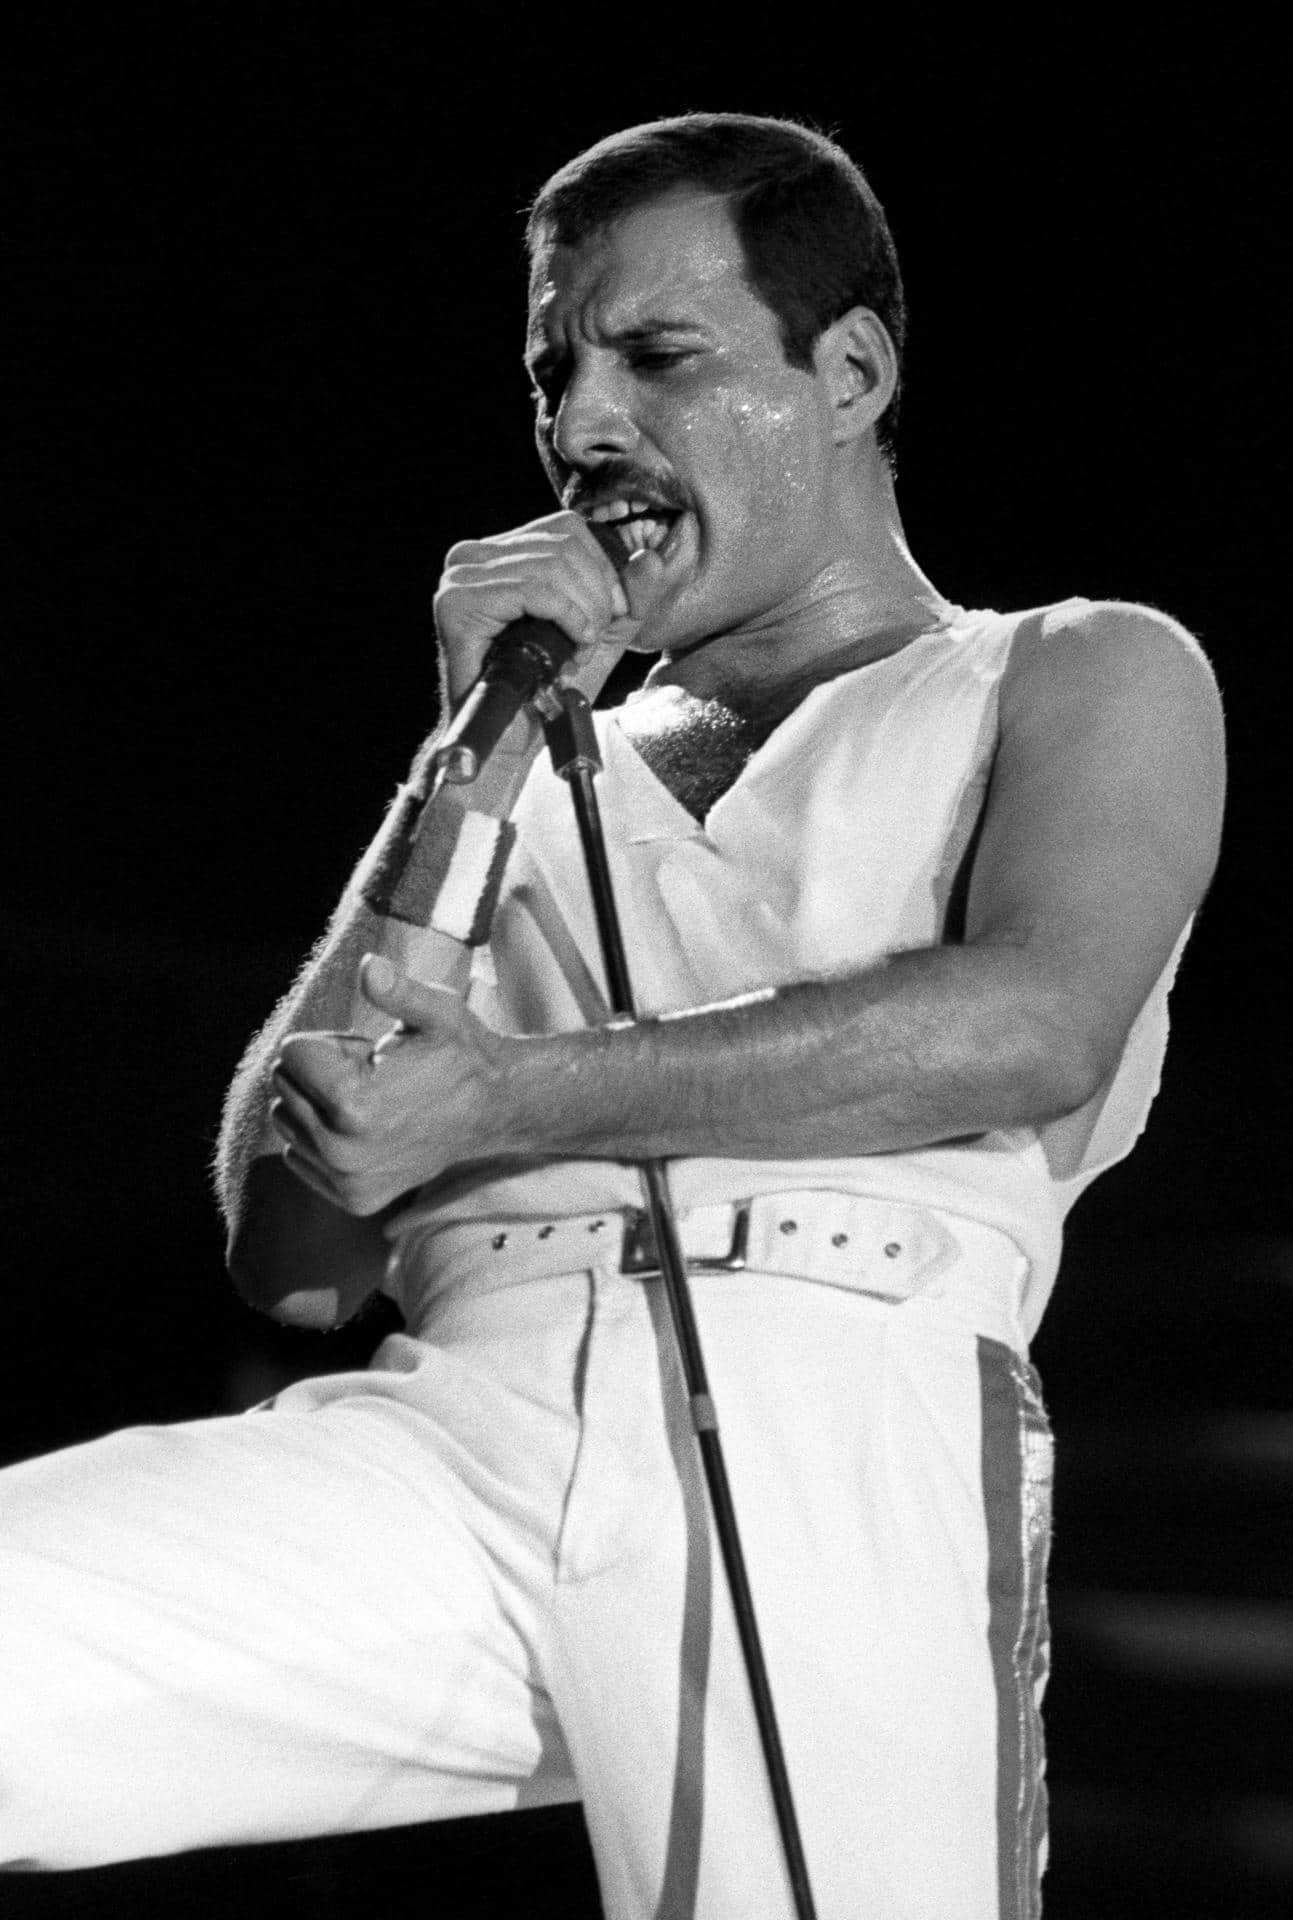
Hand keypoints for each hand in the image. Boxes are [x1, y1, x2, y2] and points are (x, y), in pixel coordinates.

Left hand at [268, 955, 504, 1215]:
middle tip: (376, 1077)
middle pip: (284, 1086)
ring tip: (373, 1103)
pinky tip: (368, 1131)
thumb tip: (369, 966)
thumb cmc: (461, 1054)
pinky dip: (322, 1137)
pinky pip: (298, 1155)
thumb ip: (397, 991)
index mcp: (352, 1104)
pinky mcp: (351, 1198)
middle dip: (321, 1073)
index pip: (291, 1053)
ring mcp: (346, 1180)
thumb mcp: (436, 1012)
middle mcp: (342, 1150)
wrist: (493, 1110)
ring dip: (318, 1106)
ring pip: (286, 1121)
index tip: (372, 1054)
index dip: (331, 1043)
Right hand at [433, 510, 666, 708]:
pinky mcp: (458, 602)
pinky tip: (569, 648)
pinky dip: (565, 617)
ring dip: (582, 612)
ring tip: (578, 649)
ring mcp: (461, 576)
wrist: (513, 738)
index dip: (602, 570)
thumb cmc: (549, 689)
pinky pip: (534, 588)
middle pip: (564, 544)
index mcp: (502, 553)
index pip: (567, 528)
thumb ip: (629, 595)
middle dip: (596, 595)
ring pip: (552, 565)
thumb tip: (650, 556)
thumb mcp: (602, 633)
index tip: (610, 616)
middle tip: (593, 639)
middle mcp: (474, 556)